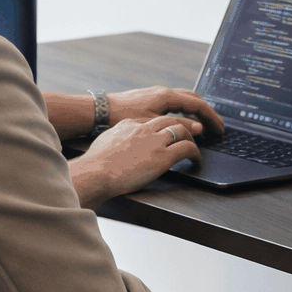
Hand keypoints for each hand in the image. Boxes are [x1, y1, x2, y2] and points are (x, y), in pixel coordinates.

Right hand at [70, 114, 202, 208]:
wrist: (97, 172)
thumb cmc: (96, 163)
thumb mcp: (105, 141)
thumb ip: (115, 138)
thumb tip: (116, 143)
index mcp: (129, 124)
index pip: (151, 120)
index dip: (161, 127)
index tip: (165, 134)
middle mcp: (144, 128)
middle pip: (170, 120)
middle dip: (180, 127)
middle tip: (186, 135)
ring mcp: (155, 141)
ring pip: (182, 130)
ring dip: (190, 137)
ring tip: (193, 147)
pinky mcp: (163, 156)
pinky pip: (187, 148)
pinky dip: (195, 152)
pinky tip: (196, 159)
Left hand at [106, 86, 224, 135]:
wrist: (100, 110)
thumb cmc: (123, 116)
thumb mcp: (153, 124)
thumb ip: (177, 125)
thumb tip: (198, 128)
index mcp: (166, 96)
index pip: (198, 104)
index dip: (212, 118)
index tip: (220, 130)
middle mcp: (163, 92)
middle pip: (193, 99)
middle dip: (207, 113)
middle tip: (217, 127)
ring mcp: (156, 94)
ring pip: (184, 100)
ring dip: (196, 111)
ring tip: (204, 125)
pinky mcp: (149, 99)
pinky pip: (174, 103)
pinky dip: (184, 111)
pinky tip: (183, 121)